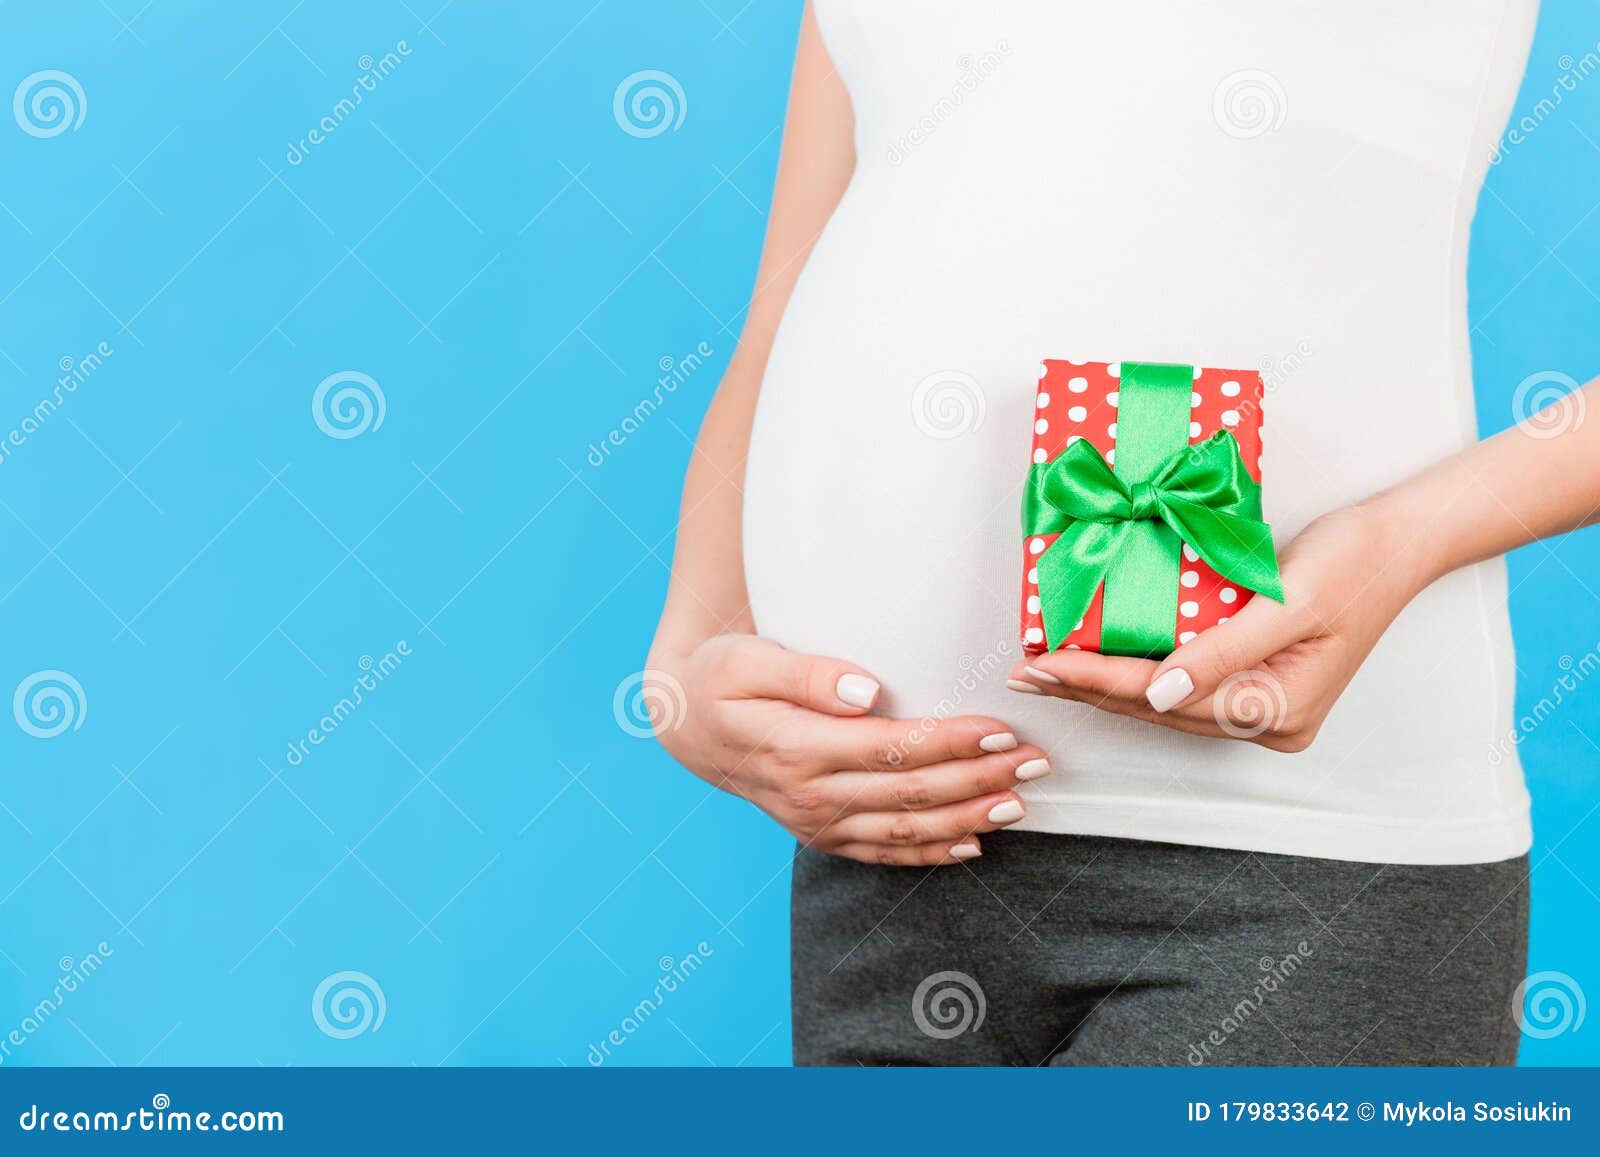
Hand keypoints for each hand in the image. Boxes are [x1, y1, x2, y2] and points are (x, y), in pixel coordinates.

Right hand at [648, 635, 1047, 864]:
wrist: (686, 724)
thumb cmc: (720, 677)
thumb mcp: (747, 660)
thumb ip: (806, 674)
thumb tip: (866, 690)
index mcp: (795, 750)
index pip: (889, 750)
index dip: (949, 743)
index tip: (999, 728)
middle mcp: (809, 797)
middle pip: (909, 795)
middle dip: (978, 779)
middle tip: (1035, 761)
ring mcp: (816, 823)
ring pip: (905, 831)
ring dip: (968, 818)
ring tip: (1021, 801)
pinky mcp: (822, 835)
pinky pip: (883, 853)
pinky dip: (931, 854)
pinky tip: (974, 844)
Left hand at [1007, 503, 1425, 751]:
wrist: (1401, 542)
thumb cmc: (1354, 561)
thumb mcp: (1288, 601)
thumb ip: (1224, 651)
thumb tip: (1158, 694)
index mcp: (1279, 709)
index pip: (1165, 698)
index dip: (1097, 682)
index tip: (1042, 666)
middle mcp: (1269, 720)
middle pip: (1158, 708)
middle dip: (1088, 688)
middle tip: (1025, 671)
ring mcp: (1264, 705)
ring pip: (1165, 701)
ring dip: (1106, 684)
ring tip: (1048, 668)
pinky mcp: (1258, 682)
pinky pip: (1184, 682)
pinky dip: (1138, 671)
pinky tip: (1099, 660)